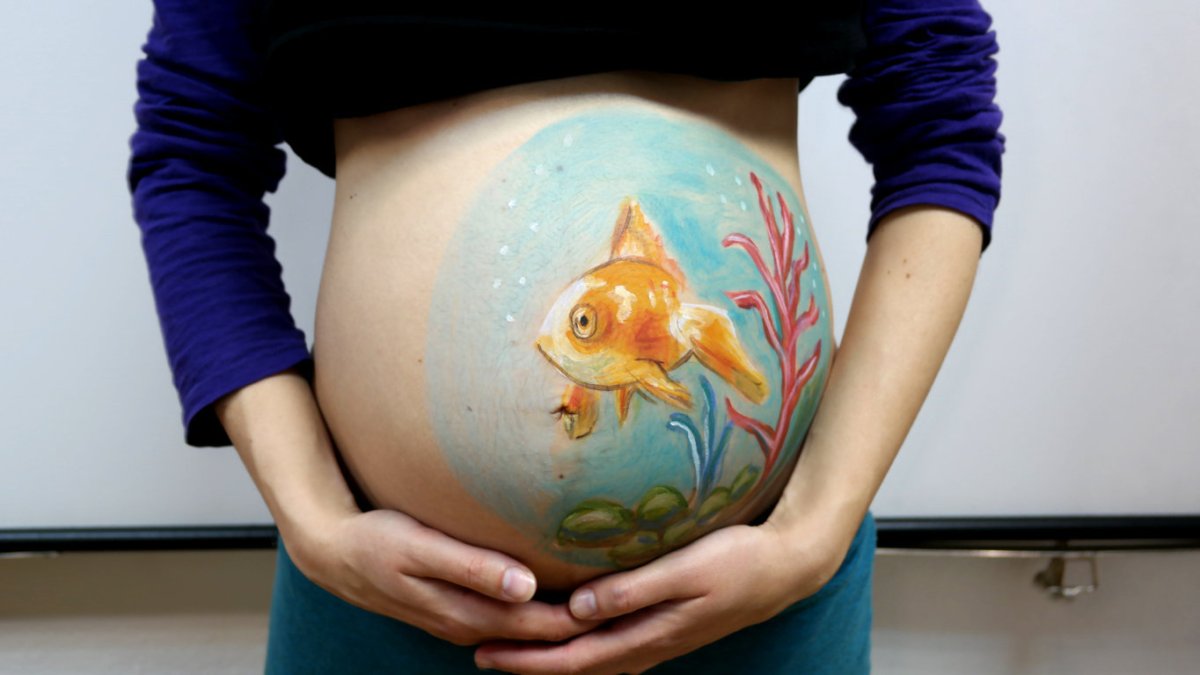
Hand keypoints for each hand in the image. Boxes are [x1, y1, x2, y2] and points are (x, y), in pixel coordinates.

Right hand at [285, 508, 603, 646]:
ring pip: (527, 630)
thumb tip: (526, 587)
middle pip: (542, 634)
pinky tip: (561, 599)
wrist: (333, 553)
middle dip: (586, 625)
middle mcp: (470, 625)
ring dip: (565, 622)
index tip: (625, 601)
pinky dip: (539, 614)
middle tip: (637, 605)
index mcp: (467, 613)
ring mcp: (464, 621)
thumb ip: (474, 566)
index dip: (585, 617)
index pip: (542, 627)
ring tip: (612, 605)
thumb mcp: (421, 547)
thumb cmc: (377, 541)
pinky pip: (510, 620)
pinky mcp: (459, 608)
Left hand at [473, 519, 841, 673]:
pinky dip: (576, 645)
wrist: (785, 568)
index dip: (527, 658)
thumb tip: (578, 611)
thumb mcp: (686, 571)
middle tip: (478, 651)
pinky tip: (565, 630)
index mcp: (646, 636)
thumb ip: (632, 590)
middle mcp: (646, 646)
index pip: (573, 658)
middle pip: (574, 665)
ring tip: (510, 645)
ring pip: (589, 659)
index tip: (485, 650)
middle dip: (526, 662)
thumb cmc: (738, 562)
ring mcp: (655, 639)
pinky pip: (607, 646)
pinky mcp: (662, 626)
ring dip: (549, 656)